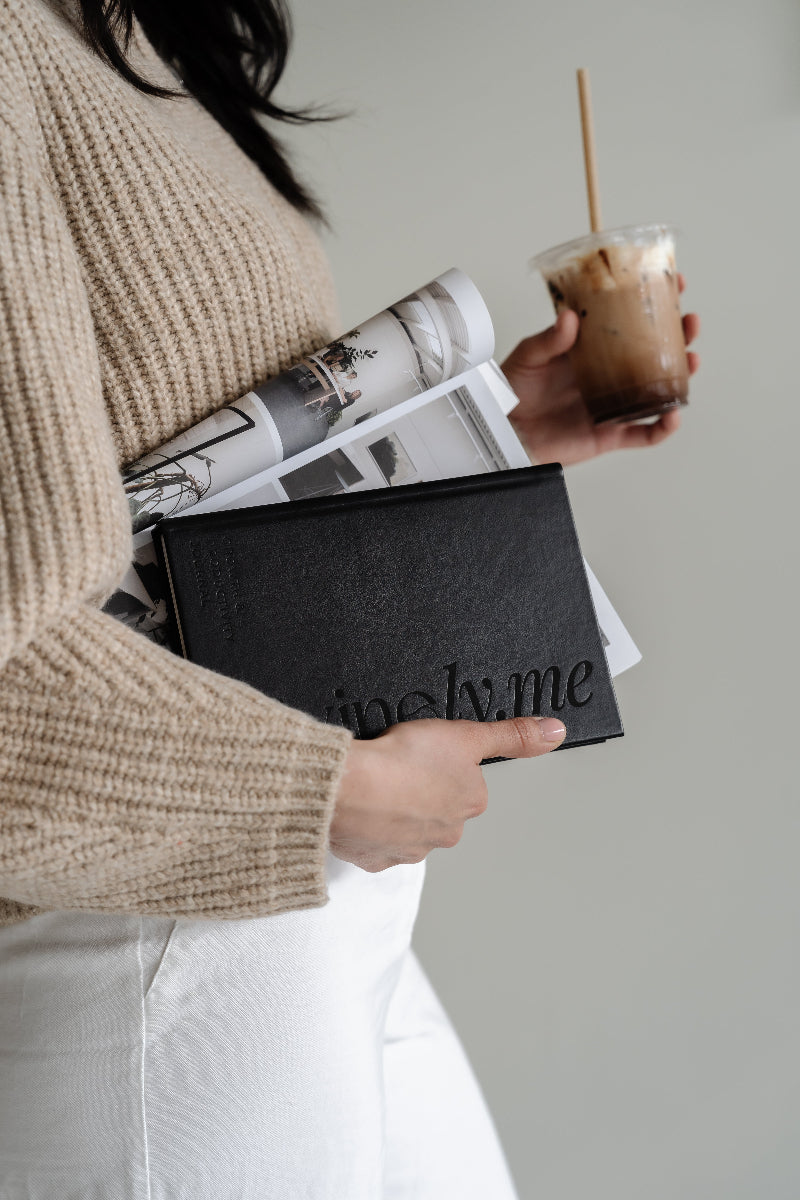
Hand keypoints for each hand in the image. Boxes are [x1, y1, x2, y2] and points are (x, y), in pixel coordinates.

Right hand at [329, 715, 565, 871]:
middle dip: (419, 790)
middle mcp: (445, 834)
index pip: (463, 782)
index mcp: (469, 803)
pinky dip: (368, 827)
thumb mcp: (465, 734)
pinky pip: (375, 842)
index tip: (423, 752)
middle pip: (437, 807)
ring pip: (406, 827)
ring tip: (377, 784)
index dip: (441, 762)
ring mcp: (408, 850)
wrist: (350, 789)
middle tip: (398, 767)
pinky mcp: (374, 859)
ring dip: (394, 809)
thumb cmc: (401, 761)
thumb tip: (555, 731)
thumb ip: (511, 735)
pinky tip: (361, 806)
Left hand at [501, 275, 700, 466]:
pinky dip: (661, 427)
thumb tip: (571, 317)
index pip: (628, 322)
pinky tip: (673, 414)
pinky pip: (643, 433)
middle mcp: (607, 375)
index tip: (672, 284)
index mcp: (591, 350)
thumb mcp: (528, 356)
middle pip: (652, 353)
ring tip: (691, 360)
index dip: (653, 304)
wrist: (504, 432)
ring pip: (656, 390)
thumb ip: (549, 339)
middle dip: (677, 337)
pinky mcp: (608, 434)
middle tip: (689, 322)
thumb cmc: (512, 392)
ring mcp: (612, 404)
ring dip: (680, 377)